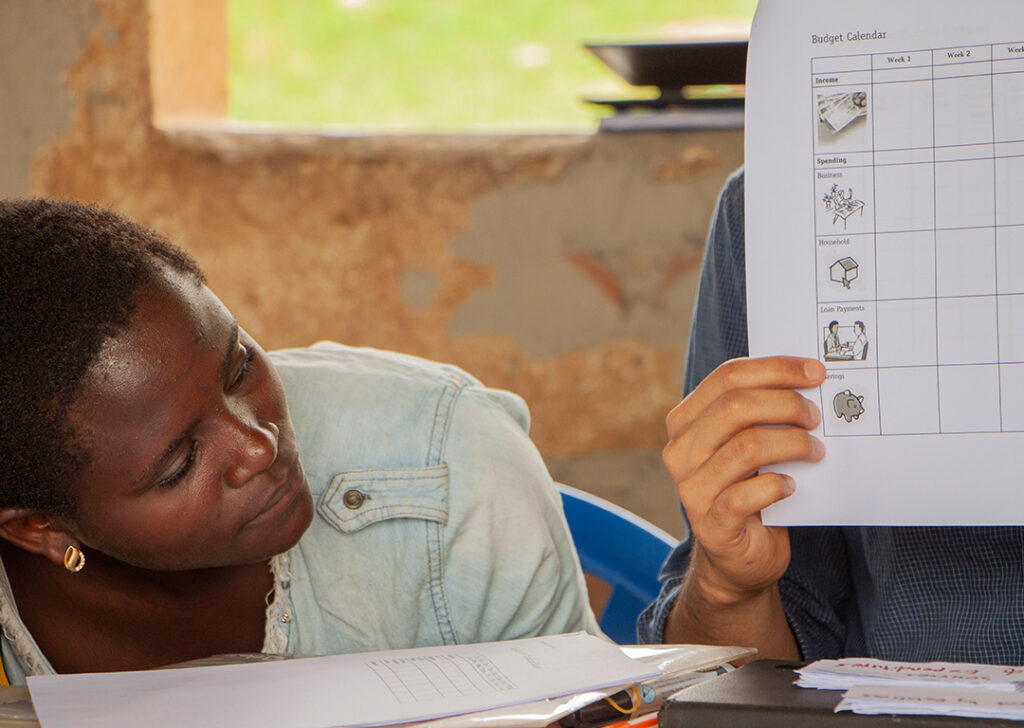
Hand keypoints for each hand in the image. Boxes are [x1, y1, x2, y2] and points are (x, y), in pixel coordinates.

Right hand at [663, 356, 824, 605]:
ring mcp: (691, 488)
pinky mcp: (711, 524)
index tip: (816, 372)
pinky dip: (778, 486)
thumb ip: (760, 413)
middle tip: (816, 417)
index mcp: (685, 421)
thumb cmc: (749, 488)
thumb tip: (809, 380)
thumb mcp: (747, 443)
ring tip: (815, 452)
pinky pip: (748, 495)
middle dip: (786, 404)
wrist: (738, 555)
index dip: (775, 369)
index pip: (727, 377)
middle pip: (735, 406)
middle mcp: (680, 451)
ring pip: (747, 447)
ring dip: (792, 444)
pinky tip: (792, 486)